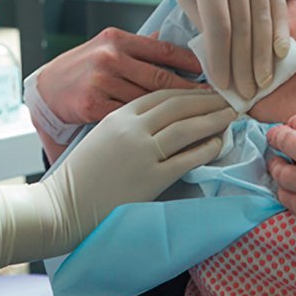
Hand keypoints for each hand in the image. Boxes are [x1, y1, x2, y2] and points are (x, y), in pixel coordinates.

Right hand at [0, 88, 234, 265]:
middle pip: (178, 106)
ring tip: (231, 116)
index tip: (206, 90)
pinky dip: (206, 148)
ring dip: (213, 119)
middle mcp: (132, 128)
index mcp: (118, 114)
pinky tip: (219, 142)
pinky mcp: (151, 178)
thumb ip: (126, 121)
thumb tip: (158, 114)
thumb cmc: (81, 173)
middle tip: (229, 98)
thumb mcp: (101, 134)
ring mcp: (142, 153)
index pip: (161, 94)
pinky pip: (186, 158)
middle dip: (207, 101)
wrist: (64, 205)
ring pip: (186, 128)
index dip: (188, 91)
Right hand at [36, 26, 205, 125]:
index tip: (217, 74)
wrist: (45, 93)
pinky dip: (157, 131)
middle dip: (195, 92)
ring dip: (181, 114)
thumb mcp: (105, 48)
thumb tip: (166, 39)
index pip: (164, 51)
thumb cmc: (80, 71)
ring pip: (151, 103)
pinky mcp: (95, 109)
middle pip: (162, 78)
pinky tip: (177, 137)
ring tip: (207, 122)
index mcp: (117, 40)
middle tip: (222, 102)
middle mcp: (110, 58)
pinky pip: (134, 122)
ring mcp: (102, 84)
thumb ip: (136, 47)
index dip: (193, 64)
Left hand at [106, 0, 289, 99]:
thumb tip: (221, 58)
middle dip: (245, 66)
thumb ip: (201, 21)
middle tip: (246, 94)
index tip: (223, 86)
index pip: (219, 30)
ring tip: (263, 83)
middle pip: (244, 30)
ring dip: (264, 56)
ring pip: (263, 22)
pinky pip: (278, 6)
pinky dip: (280, 32)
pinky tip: (281, 55)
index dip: (222, 61)